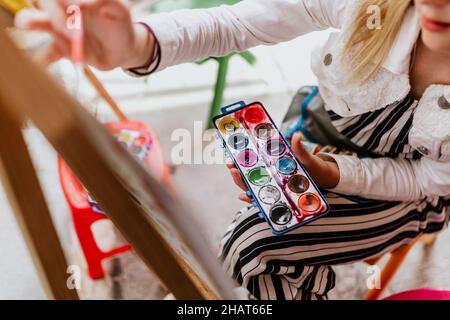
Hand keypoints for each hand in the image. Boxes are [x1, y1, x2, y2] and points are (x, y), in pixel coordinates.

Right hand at [15, 0, 154, 69]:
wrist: (124, 50)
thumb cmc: (121, 25)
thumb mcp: (120, 10)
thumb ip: (105, 1)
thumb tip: (80, 4)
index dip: (63, 0)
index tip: (76, 8)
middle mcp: (64, 10)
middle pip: (47, 3)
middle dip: (56, 15)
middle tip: (72, 31)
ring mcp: (60, 29)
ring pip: (38, 21)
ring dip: (31, 20)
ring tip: (26, 23)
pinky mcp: (62, 49)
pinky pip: (47, 54)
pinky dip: (41, 59)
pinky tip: (38, 65)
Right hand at [227, 132, 339, 203]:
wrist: (324, 180)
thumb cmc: (313, 167)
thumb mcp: (306, 158)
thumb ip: (299, 149)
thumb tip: (297, 135)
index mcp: (273, 164)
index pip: (253, 162)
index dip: (240, 161)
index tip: (231, 158)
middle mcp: (270, 175)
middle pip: (249, 175)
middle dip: (237, 173)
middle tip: (232, 168)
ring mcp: (273, 186)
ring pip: (252, 187)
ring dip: (243, 185)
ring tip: (238, 180)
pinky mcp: (278, 197)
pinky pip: (262, 199)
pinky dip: (252, 199)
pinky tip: (244, 197)